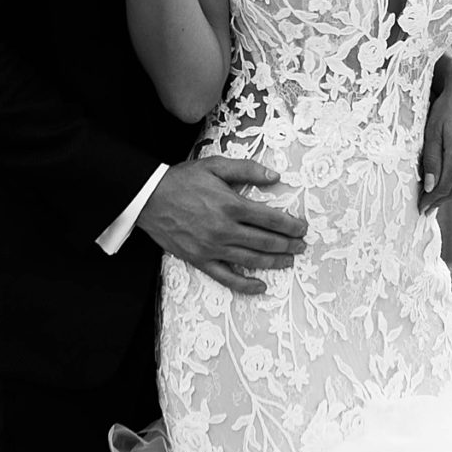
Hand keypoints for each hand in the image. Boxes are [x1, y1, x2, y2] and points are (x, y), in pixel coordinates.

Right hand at [138, 157, 307, 296]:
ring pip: (252, 259)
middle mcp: (225, 230)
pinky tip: (260, 286)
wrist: (148, 198)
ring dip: (275, 262)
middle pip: (267, 241)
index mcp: (231, 205)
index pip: (272, 219)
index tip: (302, 228)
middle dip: (289, 244)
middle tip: (302, 245)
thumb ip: (247, 169)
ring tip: (290, 260)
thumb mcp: (215, 166)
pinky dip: (245, 284)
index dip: (291, 225)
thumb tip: (275, 177)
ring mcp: (213, 248)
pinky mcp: (200, 260)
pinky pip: (227, 277)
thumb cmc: (182, 180)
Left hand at [419, 55, 451, 210]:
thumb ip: (431, 161)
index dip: (431, 200)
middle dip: (440, 200)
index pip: (443, 188)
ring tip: (437, 196)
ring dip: (451, 192)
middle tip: (426, 206)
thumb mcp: (432, 132)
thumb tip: (430, 187)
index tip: (420, 208)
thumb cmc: (445, 108)